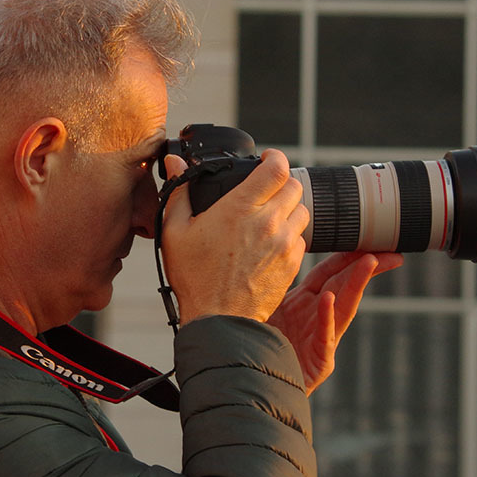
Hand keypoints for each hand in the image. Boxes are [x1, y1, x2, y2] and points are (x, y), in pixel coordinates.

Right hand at [161, 150, 308, 324]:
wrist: (219, 320)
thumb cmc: (195, 278)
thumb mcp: (175, 231)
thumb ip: (179, 191)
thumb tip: (174, 162)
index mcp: (241, 208)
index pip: (276, 167)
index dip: (275, 157)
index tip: (267, 159)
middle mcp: (268, 222)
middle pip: (294, 185)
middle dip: (281, 182)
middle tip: (266, 189)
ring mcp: (284, 243)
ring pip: (302, 210)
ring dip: (289, 207)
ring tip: (270, 216)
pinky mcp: (292, 263)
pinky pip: (301, 237)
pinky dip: (291, 234)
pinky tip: (272, 241)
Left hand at [267, 251, 402, 394]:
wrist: (251, 385)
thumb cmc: (254, 346)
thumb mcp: (262, 308)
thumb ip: (270, 285)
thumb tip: (267, 250)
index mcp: (303, 302)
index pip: (330, 272)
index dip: (347, 256)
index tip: (367, 241)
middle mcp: (315, 318)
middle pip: (344, 286)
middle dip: (367, 267)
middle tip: (388, 253)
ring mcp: (320, 340)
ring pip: (343, 308)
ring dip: (356, 284)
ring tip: (369, 262)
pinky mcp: (317, 362)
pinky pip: (323, 337)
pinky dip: (326, 318)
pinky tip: (327, 300)